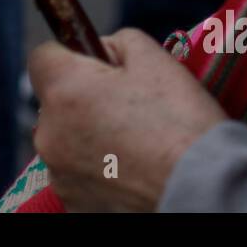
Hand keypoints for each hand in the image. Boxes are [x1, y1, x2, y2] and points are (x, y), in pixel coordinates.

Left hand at [29, 28, 227, 211]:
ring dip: (88, 134)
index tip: (98, 64)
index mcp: (64, 91)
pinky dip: (98, 168)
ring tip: (133, 141)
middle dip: (82, 96)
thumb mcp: (153, 58)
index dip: (71, 54)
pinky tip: (131, 168)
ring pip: (65, 138)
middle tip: (126, 104)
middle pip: (54, 101)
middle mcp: (49, 134)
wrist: (204, 188)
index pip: (42, 56)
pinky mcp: (73, 203)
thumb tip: (101, 51)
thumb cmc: (179, 120)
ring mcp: (59, 174)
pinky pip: (77, 172)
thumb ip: (116, 42)